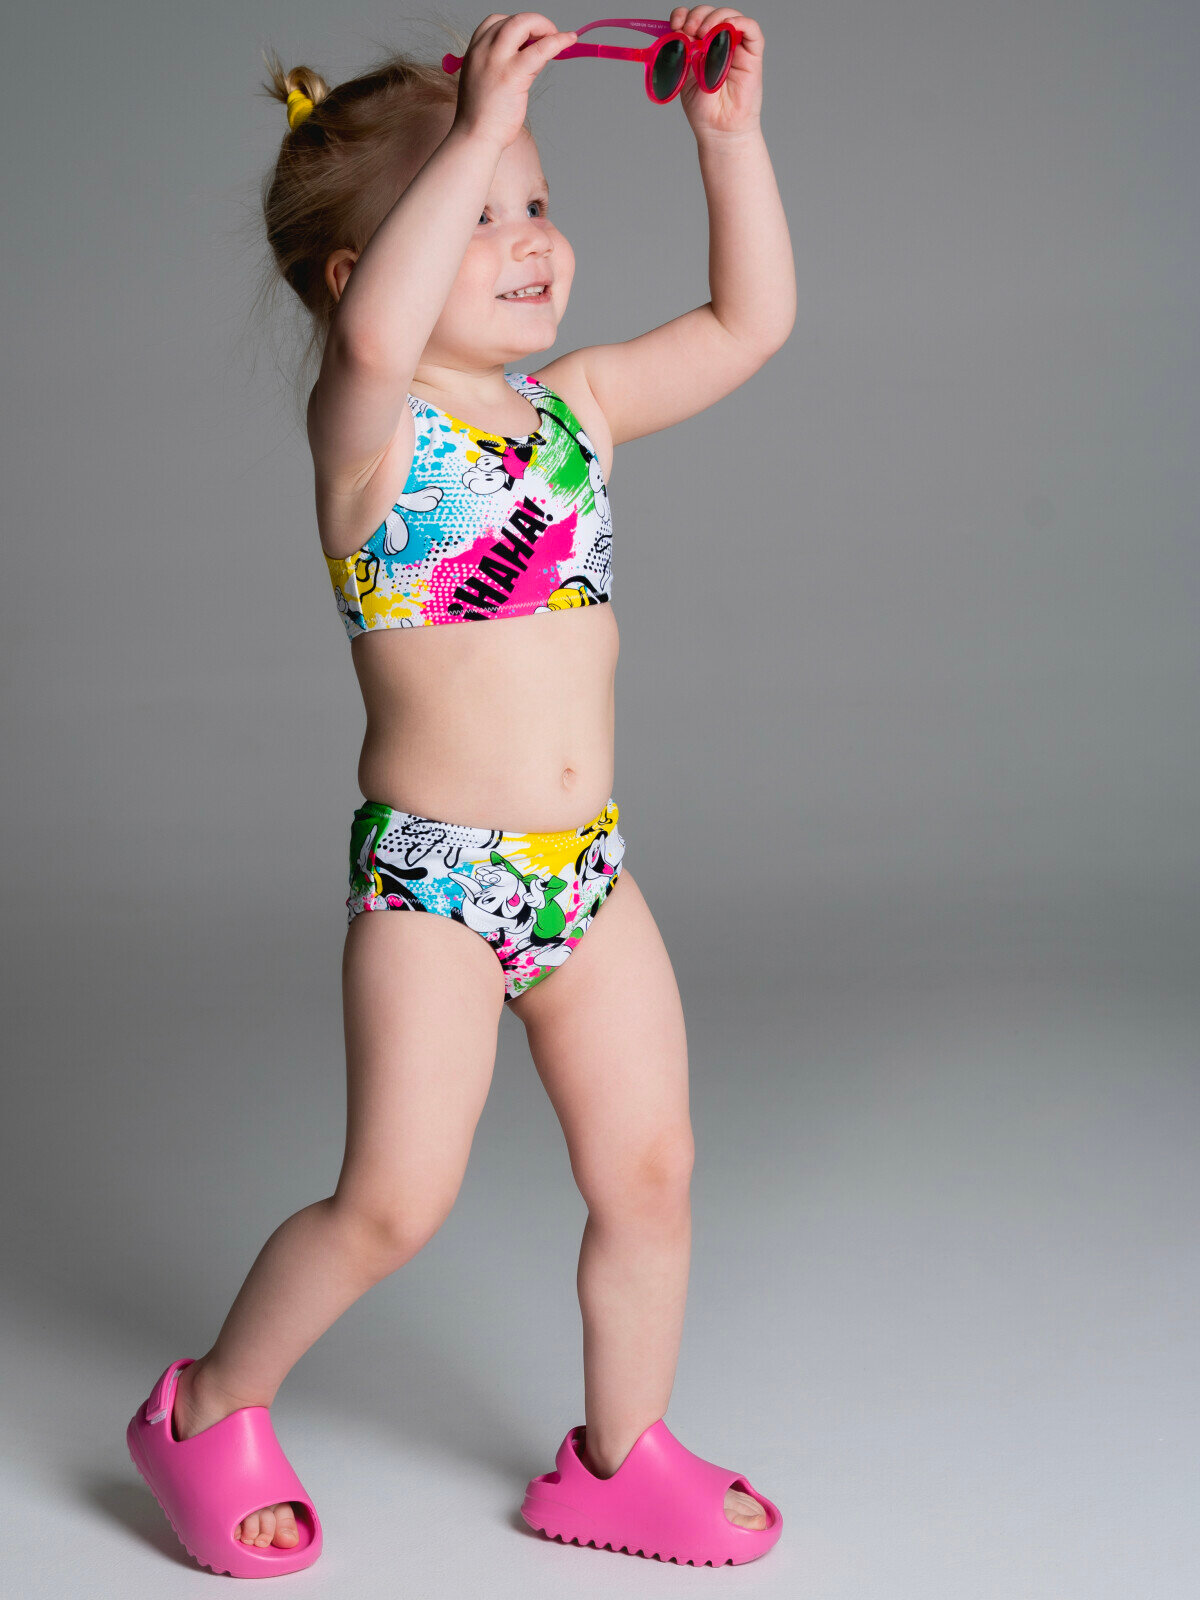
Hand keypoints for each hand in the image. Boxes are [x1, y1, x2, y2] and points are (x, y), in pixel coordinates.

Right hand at [452, 12, 577, 149]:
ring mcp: (497, 60)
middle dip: (535, 22)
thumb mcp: (486, 82)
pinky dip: (558, 41)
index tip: (530, 36)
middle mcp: (483, 50)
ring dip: (545, 26)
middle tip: (550, 35)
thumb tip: (533, 56)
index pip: (495, 22)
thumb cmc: (482, 117)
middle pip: (513, 19)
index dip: (517, 24)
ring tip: (558, 38)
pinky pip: (540, 49)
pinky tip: (569, 40)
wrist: (474, 137)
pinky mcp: (513, 74)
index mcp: (474, 51)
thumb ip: (503, 65)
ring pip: (524, 24)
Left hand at [668, 7, 763, 140]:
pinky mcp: (752, 54)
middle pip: (711, 13)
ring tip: (702, 32)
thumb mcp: (685, 75)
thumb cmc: (703, 108)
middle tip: (688, 30)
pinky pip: (751, 28)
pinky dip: (739, 22)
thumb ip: (684, 52)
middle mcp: (719, 43)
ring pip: (731, 15)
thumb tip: (682, 31)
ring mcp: (736, 47)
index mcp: (700, 46)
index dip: (683, 15)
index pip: (693, 18)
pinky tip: (725, 28)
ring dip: (715, 17)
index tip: (675, 24)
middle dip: (697, 15)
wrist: (719, 130)